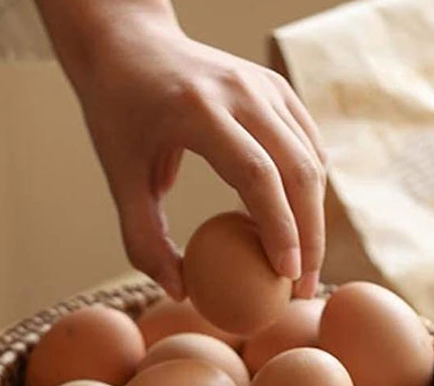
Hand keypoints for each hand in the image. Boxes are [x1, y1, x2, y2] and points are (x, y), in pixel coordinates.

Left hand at [35, 0, 326, 299]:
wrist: (130, 46)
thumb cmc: (119, 115)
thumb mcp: (118, 178)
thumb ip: (142, 238)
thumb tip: (179, 291)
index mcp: (198, 110)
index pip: (256, 174)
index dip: (278, 228)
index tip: (286, 276)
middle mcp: (241, 91)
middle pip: (297, 169)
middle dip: (309, 235)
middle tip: (303, 288)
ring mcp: (265, 85)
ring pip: (311, 158)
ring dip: (315, 217)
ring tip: (305, 267)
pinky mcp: (276, 88)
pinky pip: (307, 144)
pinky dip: (309, 189)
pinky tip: (299, 226)